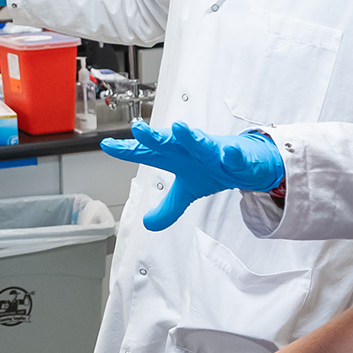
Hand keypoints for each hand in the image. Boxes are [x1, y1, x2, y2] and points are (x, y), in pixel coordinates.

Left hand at [101, 121, 283, 230]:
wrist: (245, 164)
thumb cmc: (211, 169)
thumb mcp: (186, 193)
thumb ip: (167, 208)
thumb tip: (147, 224)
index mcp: (174, 157)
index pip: (146, 152)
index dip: (127, 149)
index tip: (106, 145)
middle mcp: (189, 150)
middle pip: (169, 142)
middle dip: (154, 136)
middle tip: (138, 129)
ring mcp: (212, 151)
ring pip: (200, 142)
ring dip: (190, 136)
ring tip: (179, 128)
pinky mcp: (236, 157)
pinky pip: (234, 155)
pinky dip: (232, 154)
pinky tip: (227, 152)